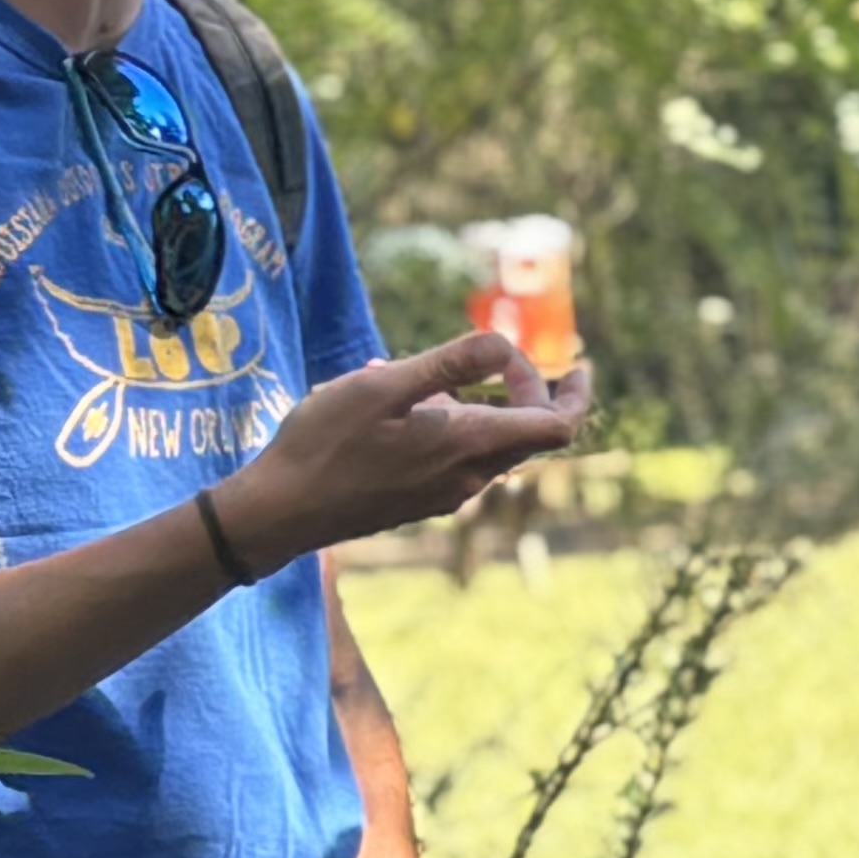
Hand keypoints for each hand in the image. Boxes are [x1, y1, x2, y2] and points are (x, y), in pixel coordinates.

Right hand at [224, 331, 587, 561]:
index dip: (575, 395)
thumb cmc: (325, 444)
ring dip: (475, 403)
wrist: (280, 512)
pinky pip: (457, 458)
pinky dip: (448, 424)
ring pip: (489, 443)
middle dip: (525, 390)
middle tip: (494, 357)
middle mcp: (470, 477)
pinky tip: (396, 404)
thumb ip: (448, 365)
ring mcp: (446, 494)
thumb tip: (503, 344)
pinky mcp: (421, 500)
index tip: (577, 367)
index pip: (558, 427)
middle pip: (529, 434)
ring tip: (416, 373)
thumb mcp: (384, 388)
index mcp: (471, 445)